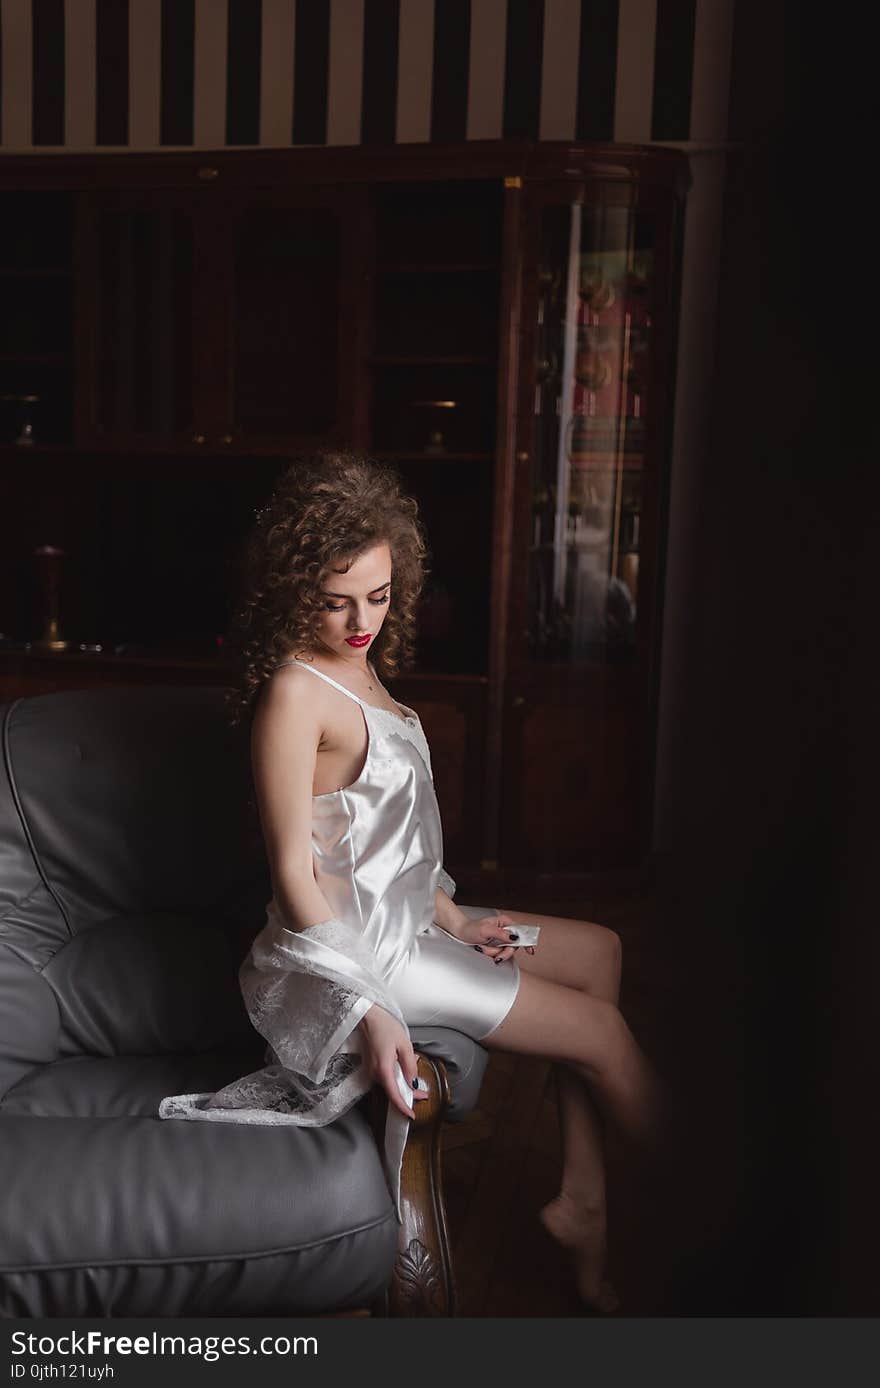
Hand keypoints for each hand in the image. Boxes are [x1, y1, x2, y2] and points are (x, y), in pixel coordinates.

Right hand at [358, 1004, 428, 1118]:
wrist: (367, 1016)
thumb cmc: (385, 1026)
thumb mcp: (404, 1045)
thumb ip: (409, 1066)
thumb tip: (413, 1083)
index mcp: (383, 1069)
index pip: (394, 1095)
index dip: (403, 1107)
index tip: (412, 1115)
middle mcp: (373, 1073)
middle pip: (392, 1091)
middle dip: (408, 1095)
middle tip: (424, 1094)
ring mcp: (369, 1071)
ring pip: (388, 1085)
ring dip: (402, 1085)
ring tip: (416, 1080)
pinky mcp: (368, 1067)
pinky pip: (384, 1078)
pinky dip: (395, 1078)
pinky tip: (404, 1071)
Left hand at [450, 912, 534, 962]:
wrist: (459, 933)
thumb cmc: (470, 928)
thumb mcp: (485, 930)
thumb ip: (501, 934)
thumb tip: (515, 937)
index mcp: (505, 922)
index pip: (521, 932)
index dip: (527, 941)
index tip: (531, 950)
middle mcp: (504, 930)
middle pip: (513, 945)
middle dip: (502, 952)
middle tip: (496, 957)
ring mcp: (500, 939)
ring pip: (505, 951)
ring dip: (493, 952)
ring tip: (482, 948)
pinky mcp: (495, 946)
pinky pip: (498, 953)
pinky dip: (490, 954)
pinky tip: (483, 949)